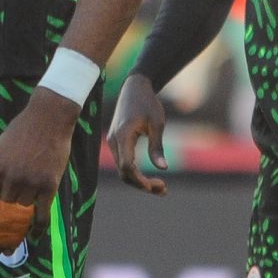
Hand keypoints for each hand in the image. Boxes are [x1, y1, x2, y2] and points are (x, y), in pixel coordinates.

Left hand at [0, 88, 77, 247]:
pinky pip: (42, 215)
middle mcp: (11, 179)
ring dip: (18, 229)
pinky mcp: (49, 185)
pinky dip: (37, 229)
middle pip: (3, 214)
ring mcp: (31, 183)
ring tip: (15, 242)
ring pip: (22, 214)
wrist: (48, 118)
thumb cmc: (21, 132)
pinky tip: (33, 236)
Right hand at [106, 72, 170, 195]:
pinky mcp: (116, 142)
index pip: (127, 166)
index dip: (140, 180)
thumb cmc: (148, 103)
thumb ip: (157, 147)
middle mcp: (114, 141)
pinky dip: (136, 173)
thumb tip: (163, 169)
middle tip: (164, 190)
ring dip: (139, 181)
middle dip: (142, 184)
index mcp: (123, 135)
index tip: (157, 186)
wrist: (135, 87)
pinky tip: (151, 178)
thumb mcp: (157, 123)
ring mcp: (113, 142)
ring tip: (161, 188)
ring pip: (123, 170)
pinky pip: (123, 163)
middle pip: (124, 173)